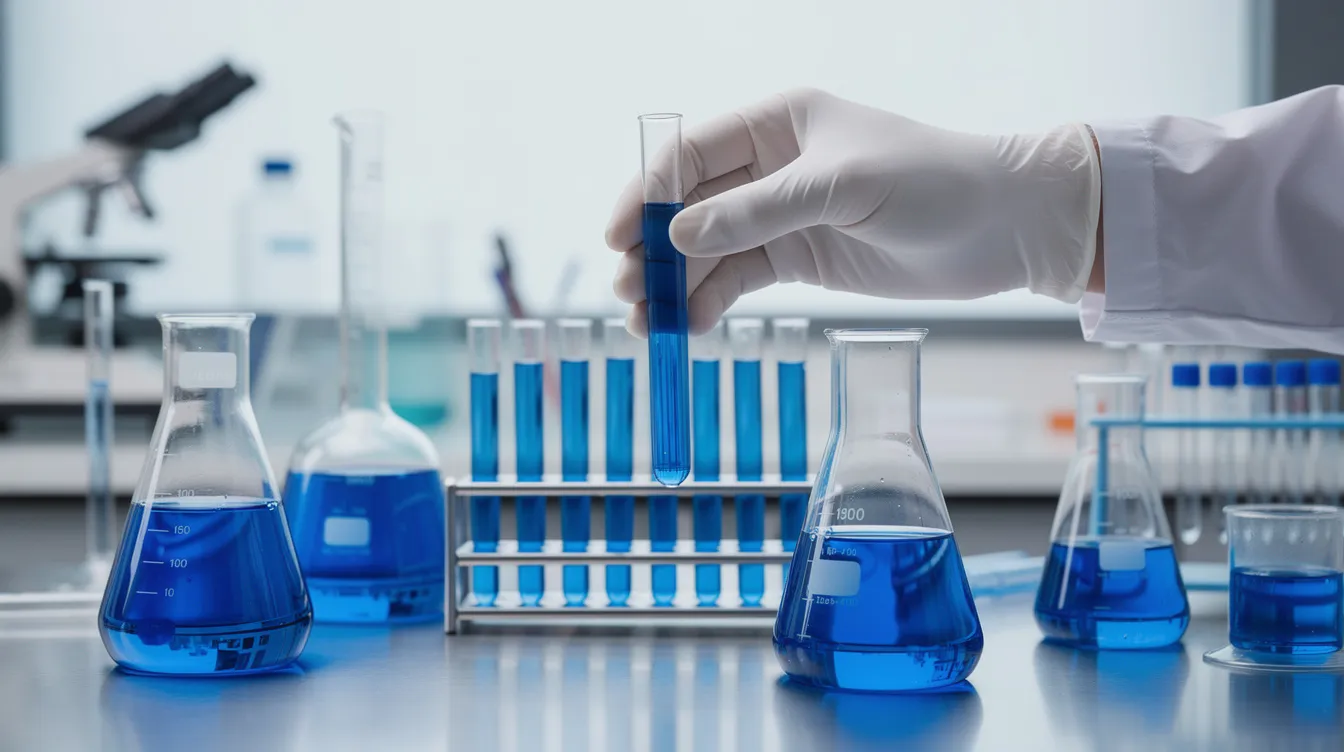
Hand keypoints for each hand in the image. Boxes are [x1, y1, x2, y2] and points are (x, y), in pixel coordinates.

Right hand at [606, 88, 1099, 335]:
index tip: (619, 236)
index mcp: (777, 124)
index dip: (647, 193)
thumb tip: (677, 235)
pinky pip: (739, 278)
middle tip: (629, 289)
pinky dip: (711, 301)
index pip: (691, 154)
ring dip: (676, 283)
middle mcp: (772, 167)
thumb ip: (757, 211)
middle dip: (654, 247)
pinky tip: (692, 325)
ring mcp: (784, 216)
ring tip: (648, 322)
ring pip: (709, 249)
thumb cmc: (932, 182)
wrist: (1003, 226)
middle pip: (691, 206)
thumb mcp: (840, 188)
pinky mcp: (801, 259)